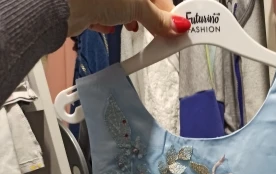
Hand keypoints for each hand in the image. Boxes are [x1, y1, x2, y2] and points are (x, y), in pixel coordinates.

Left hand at [67, 0, 190, 37]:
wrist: (62, 3)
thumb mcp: (137, 6)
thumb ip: (158, 18)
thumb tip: (179, 27)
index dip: (167, 12)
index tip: (175, 30)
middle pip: (140, 0)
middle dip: (147, 16)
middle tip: (155, 33)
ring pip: (121, 5)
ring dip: (128, 18)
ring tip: (131, 28)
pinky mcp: (86, 2)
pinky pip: (101, 10)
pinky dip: (107, 20)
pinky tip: (109, 26)